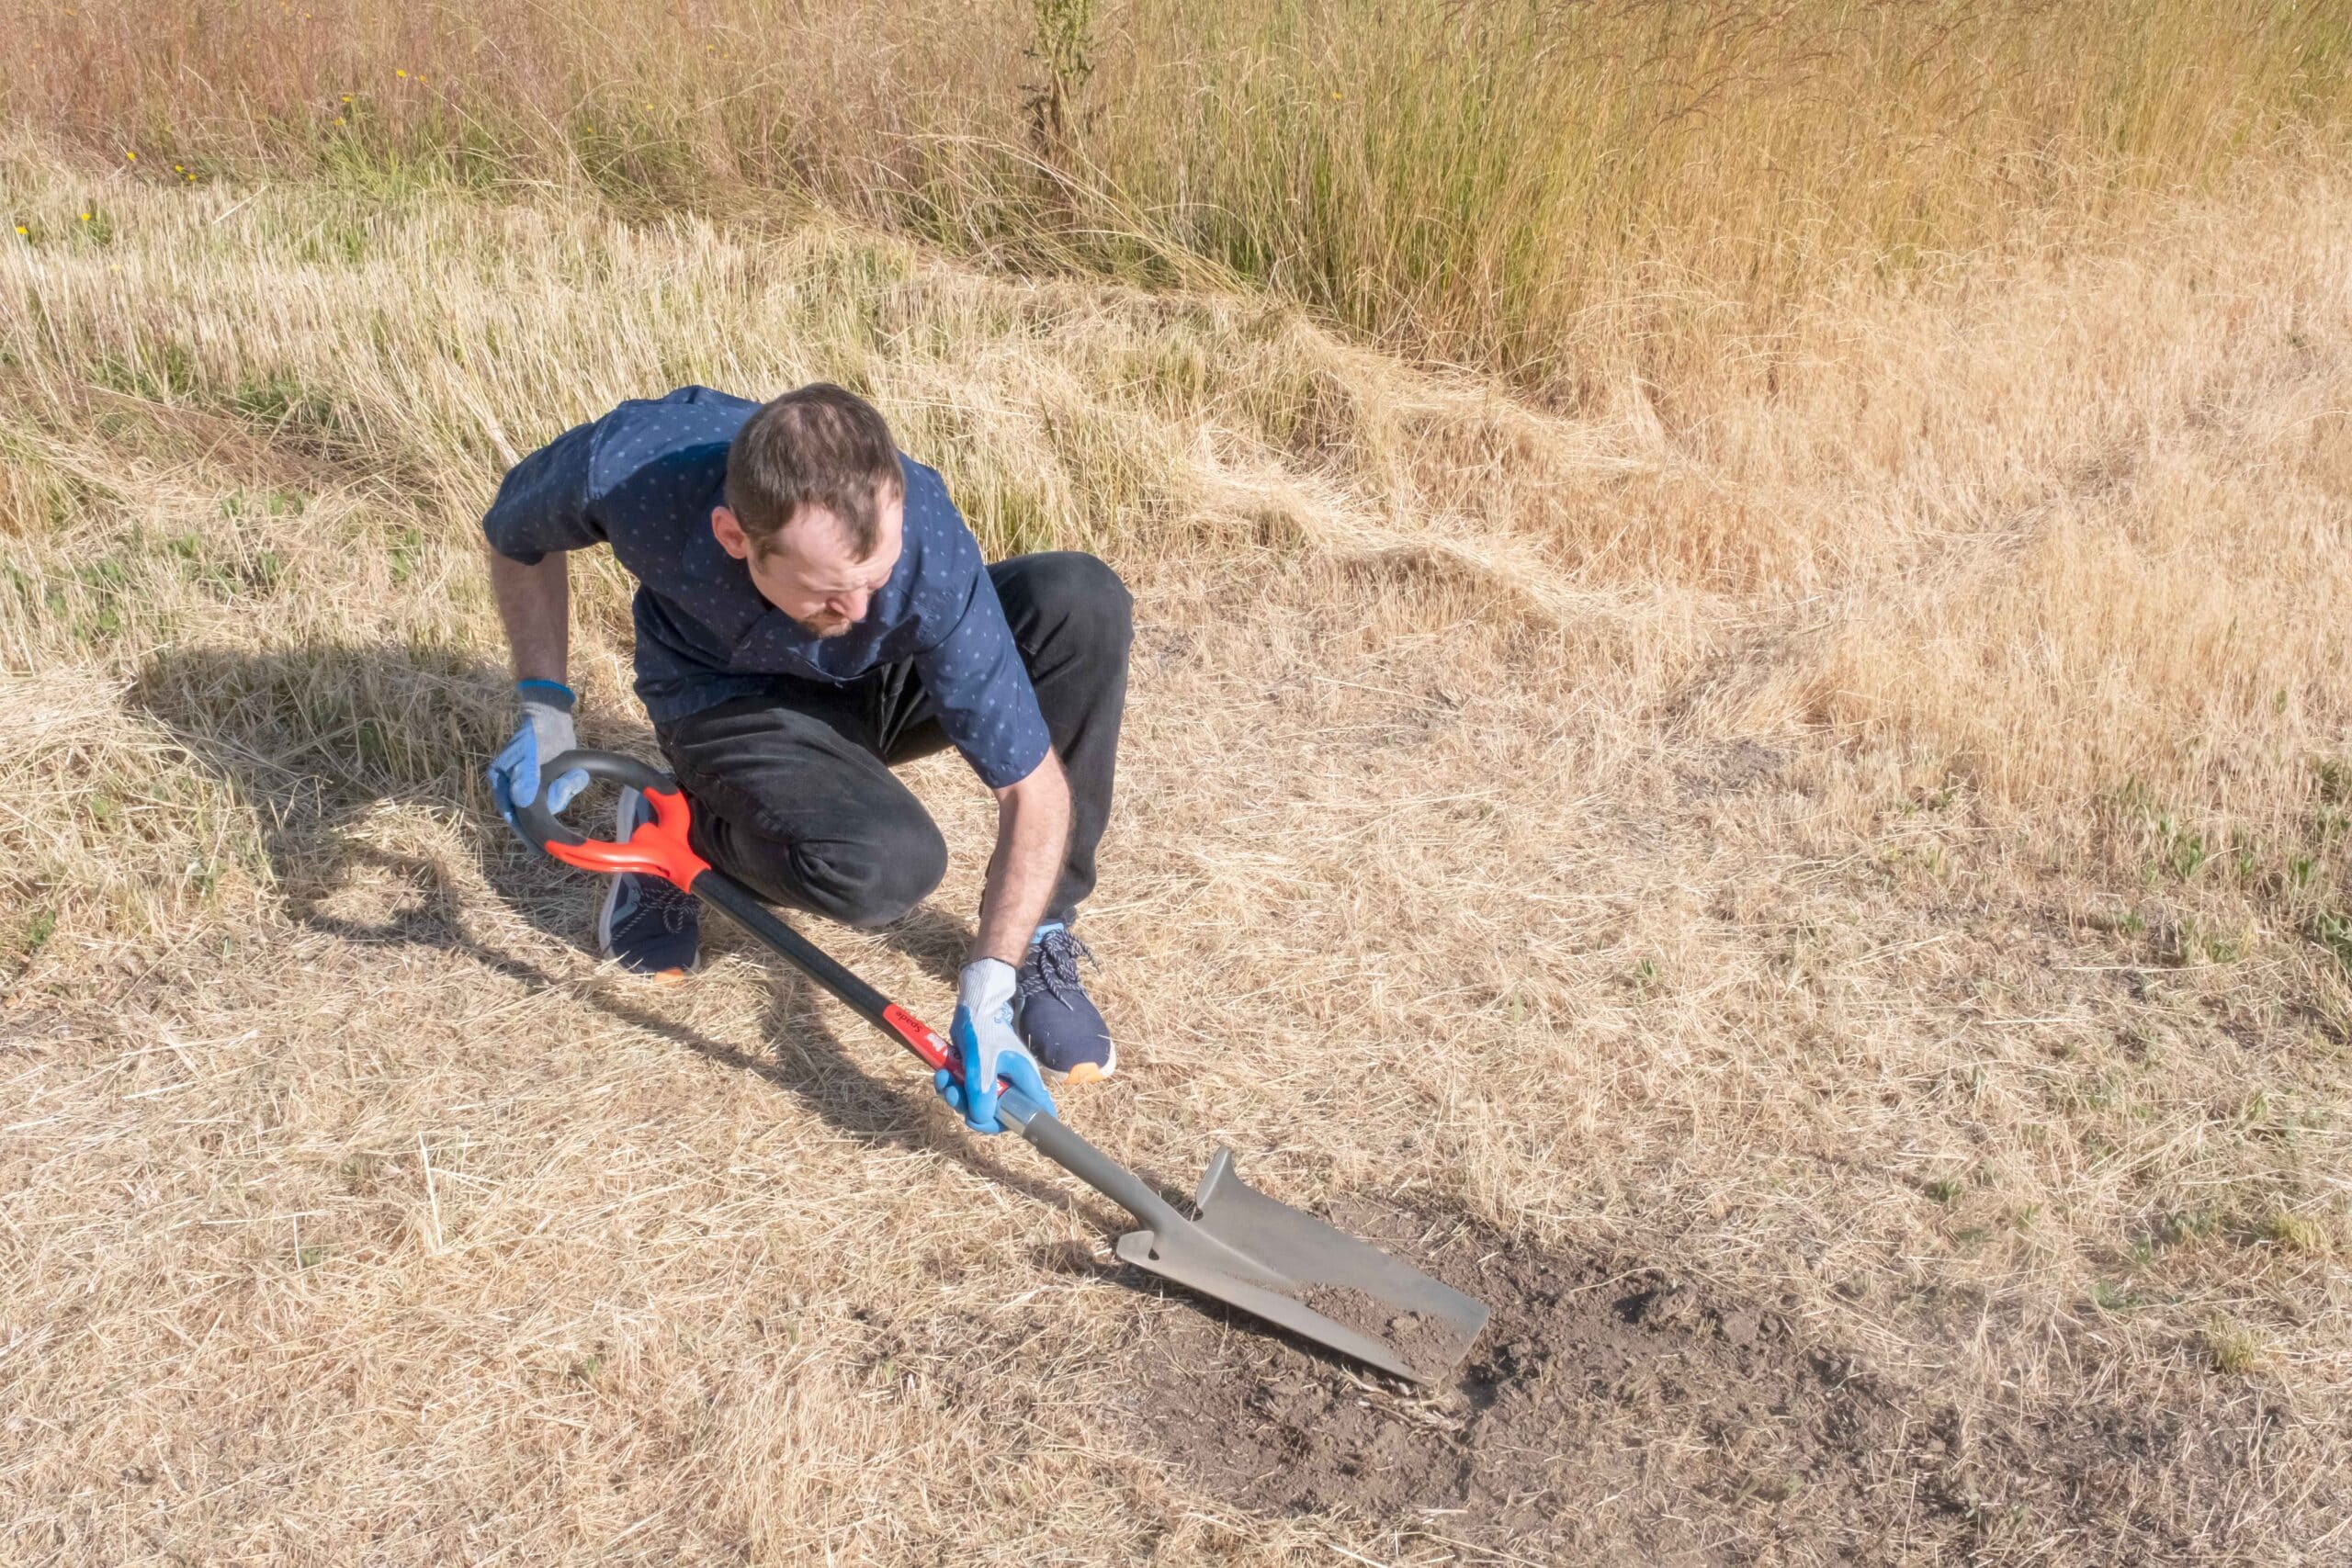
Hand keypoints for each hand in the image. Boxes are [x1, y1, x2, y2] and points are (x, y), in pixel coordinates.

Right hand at [486, 679, 586, 826]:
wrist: (552, 717)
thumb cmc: (534, 734)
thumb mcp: (528, 753)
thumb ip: (525, 776)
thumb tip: (520, 801)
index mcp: (503, 783)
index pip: (512, 816)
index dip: (526, 833)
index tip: (539, 850)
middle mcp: (516, 788)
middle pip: (533, 814)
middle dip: (553, 805)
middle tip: (567, 796)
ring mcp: (533, 786)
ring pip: (551, 804)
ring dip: (564, 793)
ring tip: (572, 776)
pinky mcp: (550, 782)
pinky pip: (561, 794)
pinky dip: (570, 785)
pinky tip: (575, 775)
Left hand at [935, 958, 1056, 1133]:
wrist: (971, 1006)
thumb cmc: (984, 1029)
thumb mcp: (981, 1061)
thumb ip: (981, 1091)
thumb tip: (980, 1119)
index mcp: (1024, 1081)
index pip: (1038, 1111)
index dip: (1026, 1124)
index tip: (999, 1125)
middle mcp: (1012, 1084)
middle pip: (998, 1115)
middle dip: (973, 1110)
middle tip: (956, 1098)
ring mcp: (993, 1080)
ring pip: (976, 1105)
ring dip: (956, 1097)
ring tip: (944, 1081)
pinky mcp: (977, 1075)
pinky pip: (964, 1093)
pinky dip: (950, 1087)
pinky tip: (941, 1075)